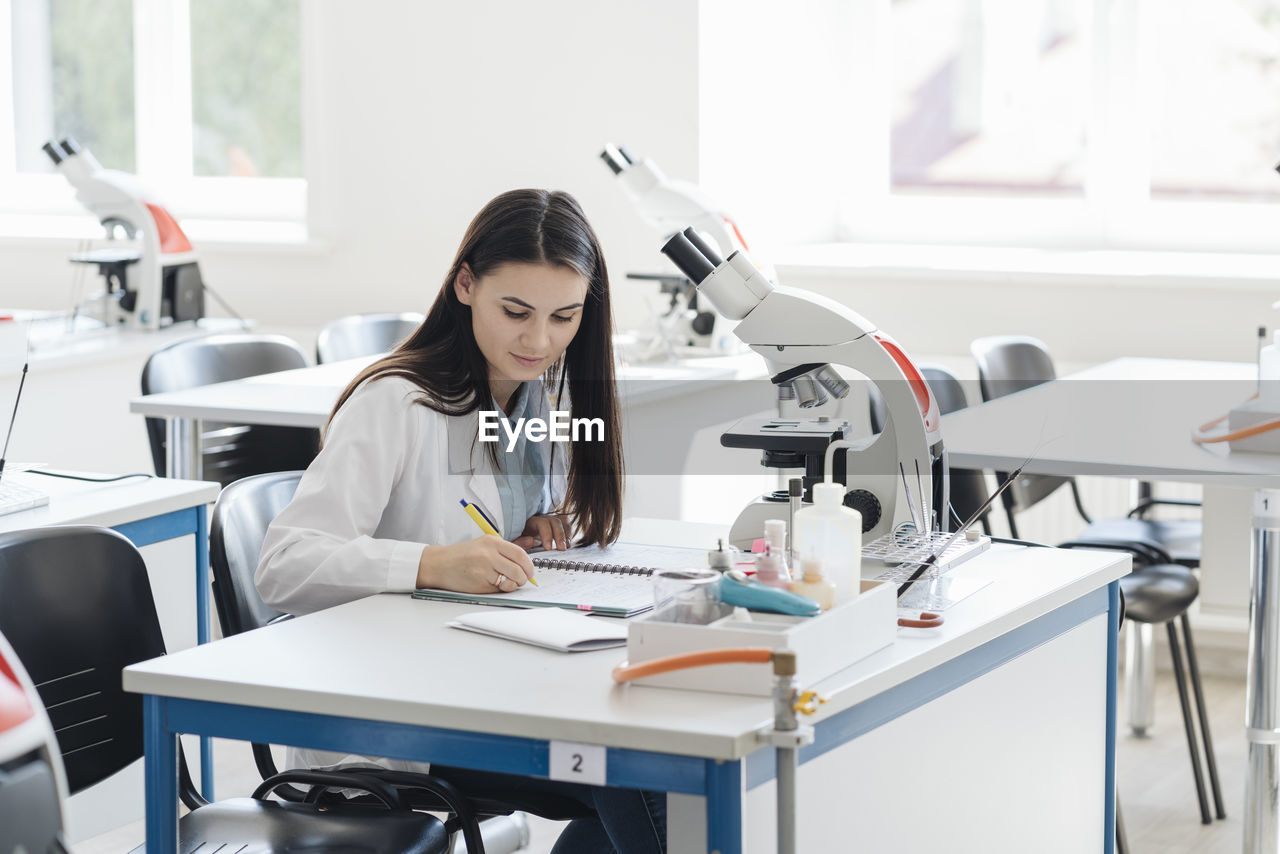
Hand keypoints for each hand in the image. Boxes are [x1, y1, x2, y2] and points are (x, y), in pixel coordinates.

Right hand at [416, 536, 535, 592]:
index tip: (529, 571)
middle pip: (518, 569)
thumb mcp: (483, 545)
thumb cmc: (462, 556)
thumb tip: (527, 560)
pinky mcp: (479, 583)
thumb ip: (503, 551)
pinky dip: (499, 589)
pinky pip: (498, 589)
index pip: (520, 554)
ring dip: (513, 585)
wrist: (439, 564)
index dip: (529, 565)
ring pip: (510, 581)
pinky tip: (491, 584)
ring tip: (506, 583)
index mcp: (492, 542)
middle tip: (521, 580)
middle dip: (524, 578)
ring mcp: (484, 569)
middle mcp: (489, 554)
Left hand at [514, 514, 572, 551]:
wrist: (520, 535)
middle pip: (555, 521)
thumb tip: (531, 540)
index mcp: (531, 522)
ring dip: (566, 534)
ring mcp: (550, 521)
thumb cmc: (517, 539)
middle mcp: (542, 519)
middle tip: (561, 549)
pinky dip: (569, 533)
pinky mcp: (556, 525)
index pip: (542, 524)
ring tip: (567, 547)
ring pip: (563, 521)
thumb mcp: (514, 541)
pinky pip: (566, 524)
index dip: (547, 535)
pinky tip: (568, 544)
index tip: (549, 549)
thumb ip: (519, 542)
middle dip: (560, 535)